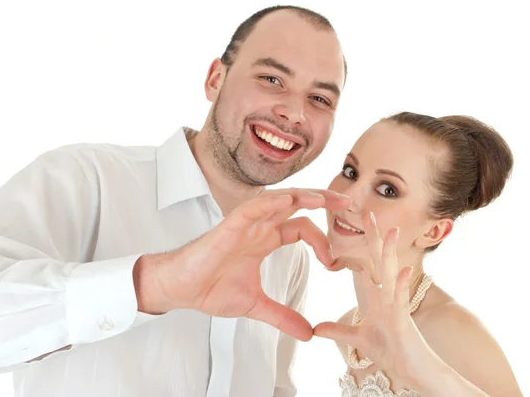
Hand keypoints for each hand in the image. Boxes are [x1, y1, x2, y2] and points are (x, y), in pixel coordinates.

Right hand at [135, 188, 349, 340]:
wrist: (180, 290)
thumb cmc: (211, 289)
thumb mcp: (256, 305)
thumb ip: (282, 315)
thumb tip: (308, 333)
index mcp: (265, 240)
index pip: (301, 228)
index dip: (322, 240)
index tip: (334, 264)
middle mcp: (258, 227)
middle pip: (296, 205)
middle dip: (323, 201)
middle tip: (349, 204)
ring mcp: (244, 224)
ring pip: (277, 200)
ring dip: (302, 197)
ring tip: (324, 199)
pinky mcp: (228, 227)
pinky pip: (251, 208)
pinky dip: (269, 202)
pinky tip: (286, 201)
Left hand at [314, 211, 430, 378]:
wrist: (416, 372)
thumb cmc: (393, 352)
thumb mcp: (358, 340)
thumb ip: (338, 331)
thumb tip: (315, 328)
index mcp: (379, 297)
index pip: (368, 265)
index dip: (360, 246)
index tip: (352, 227)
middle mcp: (389, 296)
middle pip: (380, 261)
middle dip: (375, 238)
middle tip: (368, 214)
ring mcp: (398, 306)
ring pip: (393, 274)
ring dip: (391, 253)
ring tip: (390, 231)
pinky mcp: (404, 320)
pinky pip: (402, 300)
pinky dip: (402, 285)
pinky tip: (404, 270)